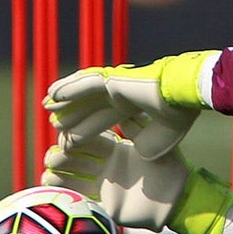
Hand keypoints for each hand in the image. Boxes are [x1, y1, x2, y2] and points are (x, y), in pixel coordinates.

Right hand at [42, 126, 232, 233]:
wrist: (176, 200)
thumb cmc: (171, 169)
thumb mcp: (155, 145)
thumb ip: (139, 130)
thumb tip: (124, 111)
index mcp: (119, 149)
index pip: (94, 139)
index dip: (81, 135)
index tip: (67, 129)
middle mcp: (109, 165)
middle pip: (80, 156)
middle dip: (67, 152)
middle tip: (57, 149)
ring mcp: (105, 184)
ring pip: (76, 175)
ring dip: (62, 169)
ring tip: (51, 164)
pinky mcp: (104, 202)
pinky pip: (80, 196)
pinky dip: (64, 189)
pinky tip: (51, 183)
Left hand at [44, 51, 216, 155]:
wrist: (185, 102)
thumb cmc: (177, 127)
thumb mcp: (158, 147)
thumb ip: (144, 151)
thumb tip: (137, 153)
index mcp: (133, 109)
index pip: (103, 122)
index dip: (85, 131)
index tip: (67, 142)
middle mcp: (123, 97)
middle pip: (91, 107)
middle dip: (72, 115)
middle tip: (53, 123)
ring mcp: (118, 86)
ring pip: (85, 95)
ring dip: (66, 100)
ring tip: (47, 105)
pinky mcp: (115, 80)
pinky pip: (86, 84)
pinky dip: (69, 88)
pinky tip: (53, 93)